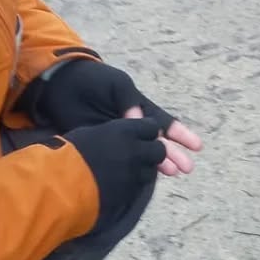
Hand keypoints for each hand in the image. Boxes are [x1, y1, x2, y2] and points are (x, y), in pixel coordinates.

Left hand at [20, 59, 201, 177]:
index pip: (164, 123)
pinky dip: (133, 169)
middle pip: (158, 142)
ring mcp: (119, 139)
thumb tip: (139, 121)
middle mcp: (133, 126)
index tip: (196, 146)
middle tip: (187, 168)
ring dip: (158, 163)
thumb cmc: (94, 81)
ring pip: (143, 154)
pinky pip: (122, 160)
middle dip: (174, 153)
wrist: (63, 87)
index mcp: (140, 109)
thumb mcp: (115, 84)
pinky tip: (143, 177)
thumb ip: (129, 101)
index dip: (180, 134)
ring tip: (172, 173)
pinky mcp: (103, 147)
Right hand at [65, 117, 167, 227]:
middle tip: (141, 155)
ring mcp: (133, 174)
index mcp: (124, 131)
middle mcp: (134, 151)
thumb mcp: (89, 133)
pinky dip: (132, 184)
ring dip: (143, 170)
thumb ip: (111, 133)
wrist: (61, 183)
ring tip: (127, 171)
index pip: (151, 126)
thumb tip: (120, 136)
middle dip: (152, 152)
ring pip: (150, 171)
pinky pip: (137, 187)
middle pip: (158, 150)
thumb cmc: (67, 153)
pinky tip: (119, 183)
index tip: (141, 135)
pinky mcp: (129, 194)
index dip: (147, 131)